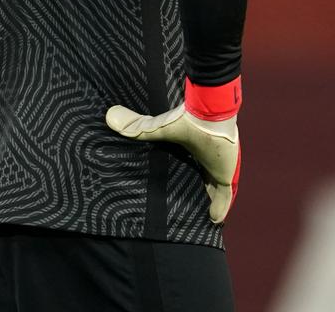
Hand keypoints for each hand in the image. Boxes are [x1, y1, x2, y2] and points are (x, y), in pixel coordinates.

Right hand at [105, 76, 241, 223]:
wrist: (209, 117)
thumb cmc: (184, 121)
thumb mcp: (156, 128)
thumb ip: (136, 127)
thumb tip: (109, 116)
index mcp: (189, 146)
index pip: (187, 162)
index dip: (182, 171)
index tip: (173, 184)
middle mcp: (203, 157)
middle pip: (200, 176)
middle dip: (196, 188)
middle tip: (186, 203)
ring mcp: (216, 166)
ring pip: (213, 188)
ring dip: (209, 199)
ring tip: (200, 214)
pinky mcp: (225, 175)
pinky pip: (225, 196)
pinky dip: (221, 207)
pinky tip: (215, 219)